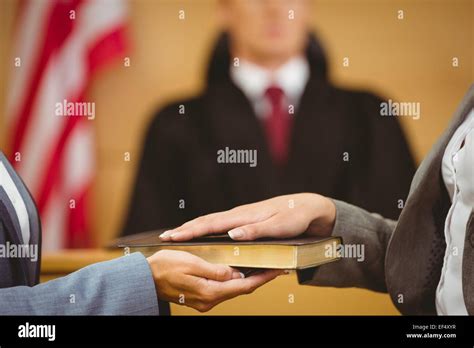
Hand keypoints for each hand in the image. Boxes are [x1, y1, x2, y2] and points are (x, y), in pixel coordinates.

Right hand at [147, 250, 282, 311]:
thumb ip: (216, 270)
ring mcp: (205, 300)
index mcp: (210, 292)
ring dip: (247, 279)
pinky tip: (239, 272)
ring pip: (233, 289)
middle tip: (274, 267)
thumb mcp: (192, 263)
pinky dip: (234, 281)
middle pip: (241, 289)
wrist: (145, 278)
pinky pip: (222, 288)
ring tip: (261, 267)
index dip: (263, 278)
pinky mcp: (201, 296)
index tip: (277, 270)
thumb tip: (237, 274)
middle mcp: (209, 300)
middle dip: (259, 278)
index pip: (244, 286)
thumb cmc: (164, 267)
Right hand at [159, 193, 335, 241]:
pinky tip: (202, 233)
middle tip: (164, 237)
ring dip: (192, 228)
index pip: (211, 224)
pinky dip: (205, 227)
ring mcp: (240, 216)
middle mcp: (239, 214)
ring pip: (211, 221)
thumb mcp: (279, 226)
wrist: (307, 206)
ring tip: (176, 235)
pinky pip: (219, 223)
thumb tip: (232, 235)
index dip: (190, 231)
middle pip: (206, 221)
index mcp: (244, 216)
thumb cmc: (295, 217)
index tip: (172, 236)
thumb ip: (256, 231)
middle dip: (184, 229)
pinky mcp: (244, 219)